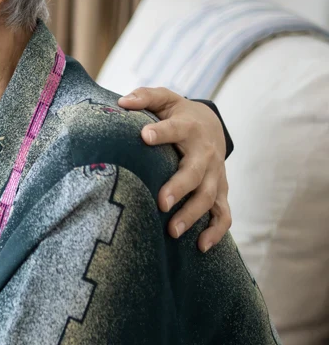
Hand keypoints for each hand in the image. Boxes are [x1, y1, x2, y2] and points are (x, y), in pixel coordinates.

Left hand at [119, 87, 230, 251]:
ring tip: (172, 231)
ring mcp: (214, 175)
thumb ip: (145, 97)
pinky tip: (201, 247)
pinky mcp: (219, 191)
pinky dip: (216, 231)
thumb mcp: (164, 99)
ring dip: (193, 215)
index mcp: (189, 127)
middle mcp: (205, 153)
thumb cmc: (177, 114)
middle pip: (194, 172)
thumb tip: (122, 101)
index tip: (144, 136)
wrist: (211, 125)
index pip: (176, 128)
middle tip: (161, 202)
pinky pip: (223, 214)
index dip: (161, 132)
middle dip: (179, 187)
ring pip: (209, 197)